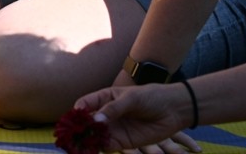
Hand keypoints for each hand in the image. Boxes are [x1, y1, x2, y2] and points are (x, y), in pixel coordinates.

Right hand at [75, 84, 198, 152]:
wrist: (173, 110)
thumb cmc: (151, 97)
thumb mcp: (131, 98)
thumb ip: (114, 109)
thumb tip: (96, 120)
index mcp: (104, 98)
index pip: (85, 104)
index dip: (77, 112)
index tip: (73, 119)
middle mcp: (106, 114)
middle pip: (87, 123)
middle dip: (79, 129)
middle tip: (72, 137)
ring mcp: (114, 128)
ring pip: (95, 136)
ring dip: (87, 141)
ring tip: (81, 146)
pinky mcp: (123, 142)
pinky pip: (108, 145)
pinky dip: (100, 148)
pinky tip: (96, 149)